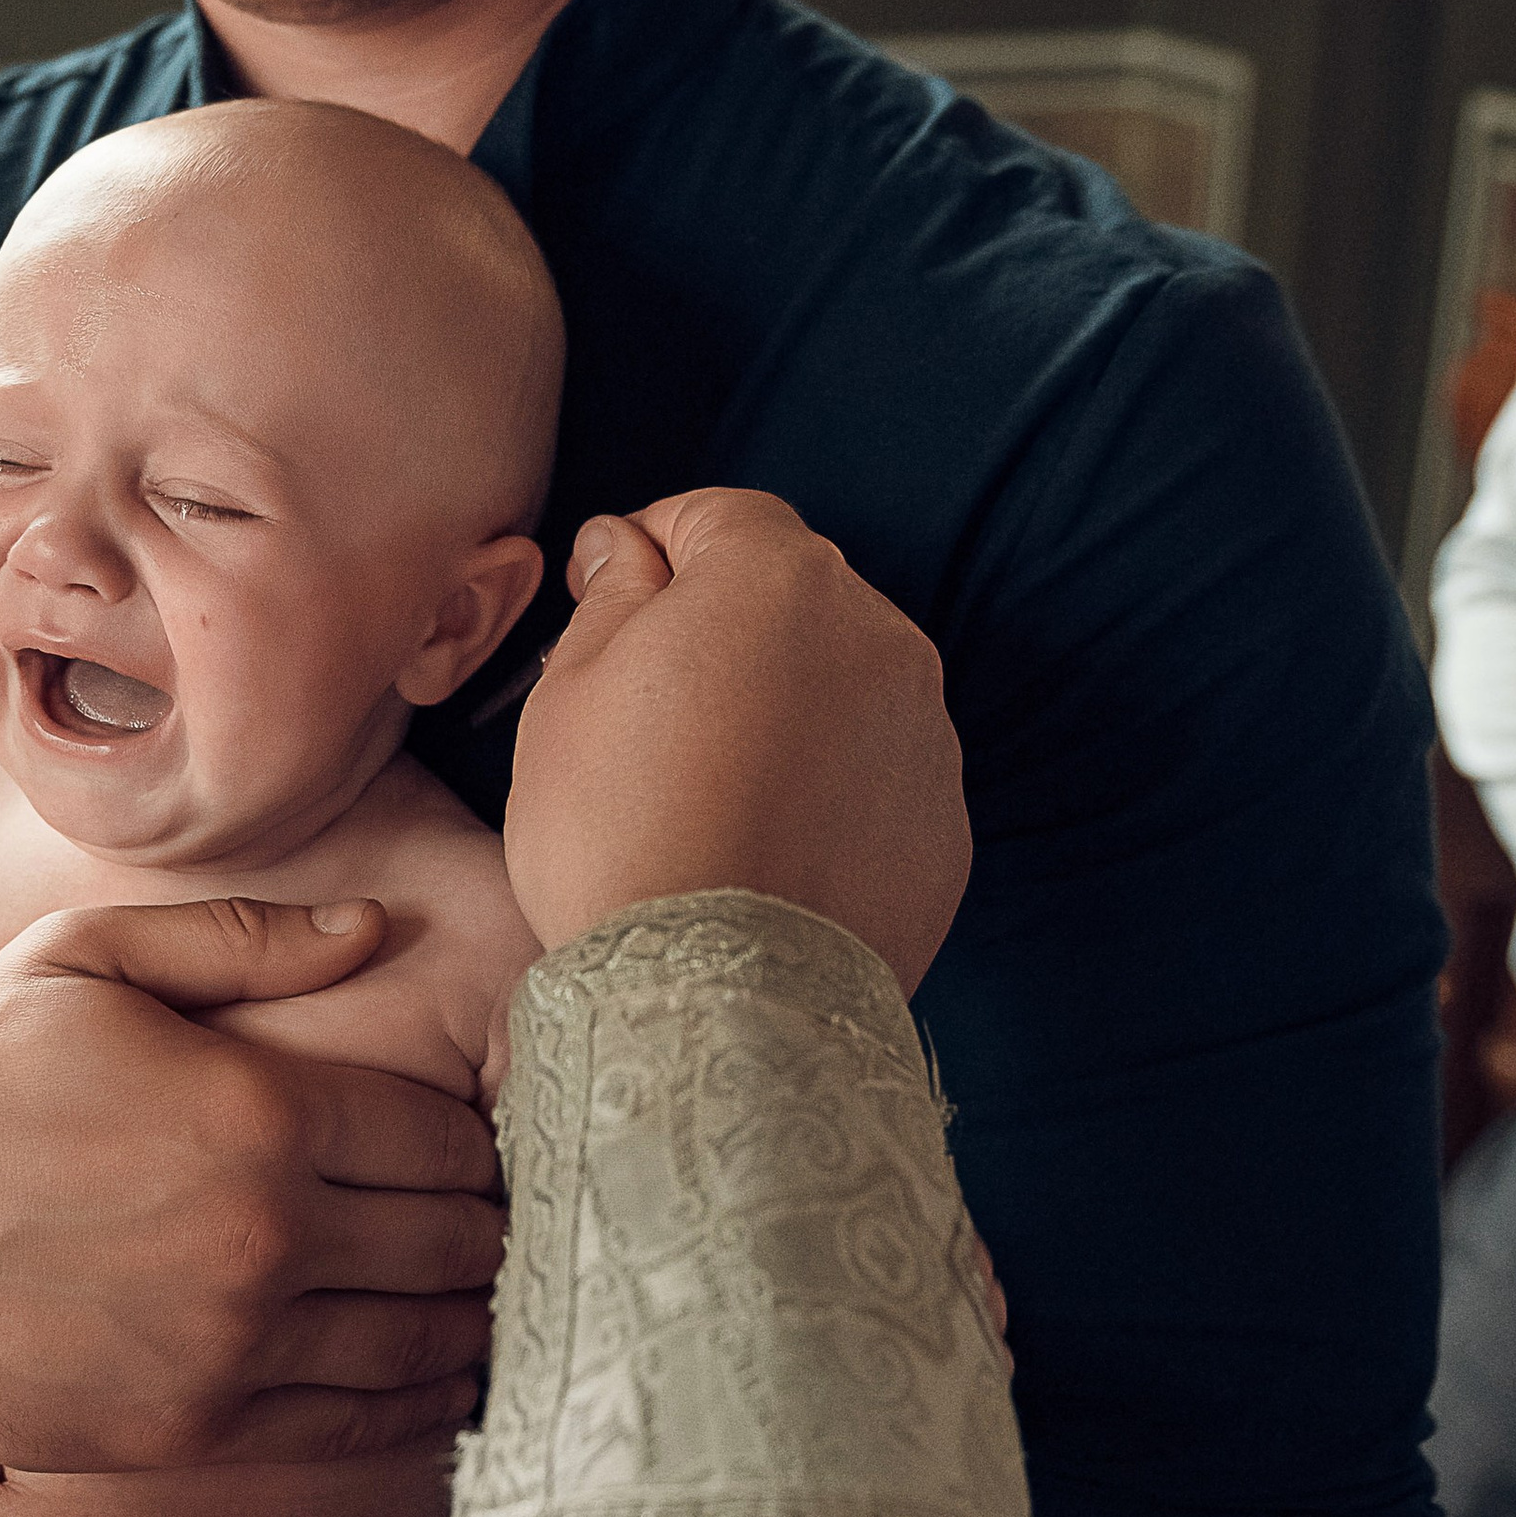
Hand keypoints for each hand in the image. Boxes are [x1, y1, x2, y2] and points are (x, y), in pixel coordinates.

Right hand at [0, 896, 503, 1467]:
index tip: (481, 1145)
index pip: (447, 1141)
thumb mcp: (85, 958)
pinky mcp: (190, 1430)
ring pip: (422, 1345)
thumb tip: (378, 927)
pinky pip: (351, 1423)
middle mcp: (262, 1237)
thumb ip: (244, 938)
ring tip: (475, 1299)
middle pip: (456, 1246)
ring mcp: (228, 1347)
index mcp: (259, 1112)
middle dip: (488, 1229)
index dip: (479, 1142)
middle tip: (496, 1222)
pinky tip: (426, 1379)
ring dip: (466, 1321)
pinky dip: (410, 1404)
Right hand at [505, 488, 969, 989]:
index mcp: (778, 578)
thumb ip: (611, 592)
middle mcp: (877, 634)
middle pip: (789, 595)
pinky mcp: (946, 821)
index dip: (652, 545)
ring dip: (782, 705)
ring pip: (839, 682)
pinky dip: (828, 784)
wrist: (721, 1002)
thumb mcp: (569, 692)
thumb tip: (627, 545)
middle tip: (647, 711)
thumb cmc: (620, 834)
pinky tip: (766, 841)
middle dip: (723, 627)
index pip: (717, 514)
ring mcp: (926, 730)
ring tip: (709, 791)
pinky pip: (876, 771)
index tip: (609, 596)